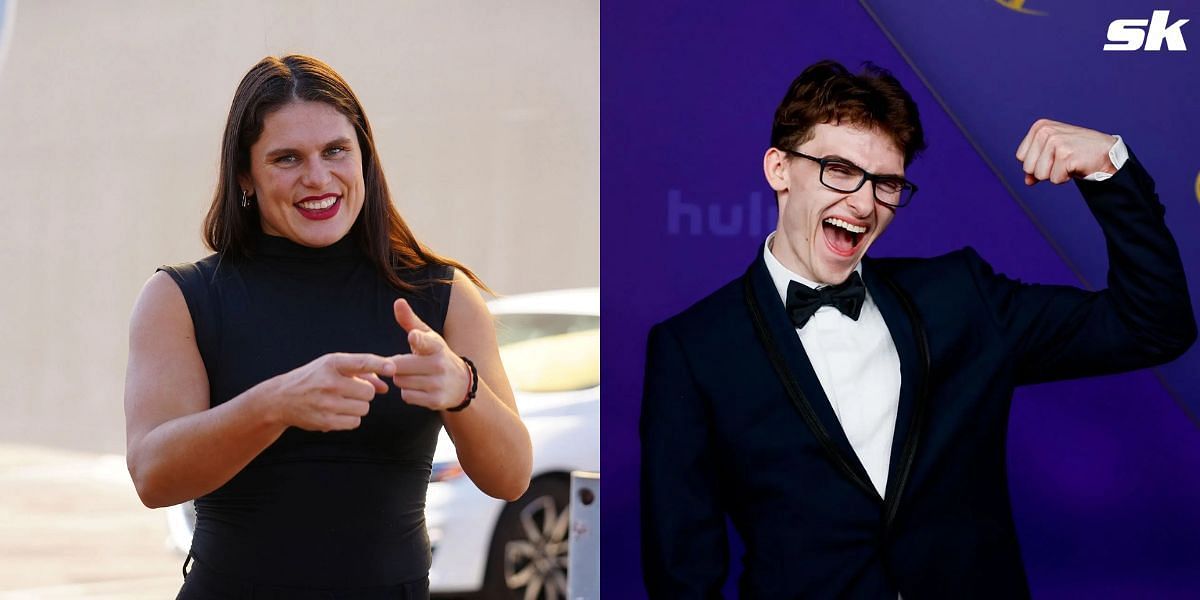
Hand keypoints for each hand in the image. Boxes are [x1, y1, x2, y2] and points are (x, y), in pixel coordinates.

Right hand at [270, 353, 395, 431]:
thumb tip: (385, 388)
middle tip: (350, 391)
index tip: (392, 368)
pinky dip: (351, 418)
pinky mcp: (325, 421)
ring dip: (358, 406)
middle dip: (364, 393)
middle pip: (368, 393)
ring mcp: (327, 403)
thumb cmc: (314, 378)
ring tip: (342, 401)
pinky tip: (337, 411)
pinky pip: (355, 422)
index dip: (379, 364)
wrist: (282, 398)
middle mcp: (329, 382)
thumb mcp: (333, 367)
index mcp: (332, 363)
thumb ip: (362, 373)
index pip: (361, 362)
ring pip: (364, 408)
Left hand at [390, 298, 469, 410]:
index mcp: (436, 346)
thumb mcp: (428, 336)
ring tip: (414, 376)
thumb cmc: (436, 355)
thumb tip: (398, 301)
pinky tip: (419, 388)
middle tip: (406, 365)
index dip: (417, 339)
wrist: (462, 384)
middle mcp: (439, 364)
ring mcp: (438, 383)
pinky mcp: (435, 400)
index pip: (425, 342)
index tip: (412, 336)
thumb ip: (410, 320)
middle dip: (397, 366)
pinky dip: (408, 393)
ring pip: (400, 382)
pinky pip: (406, 396)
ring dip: (402, 380)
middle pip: (398, 366)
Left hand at [1015, 119, 1116, 185]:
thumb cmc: (1077, 152)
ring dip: (1055, 174)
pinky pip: (1055, 179)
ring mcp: (1055, 142)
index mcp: (1039, 127)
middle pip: (1028, 167)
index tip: (1053, 156)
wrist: (1106, 152)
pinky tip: (1075, 166)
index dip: (1036, 163)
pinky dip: (1065, 177)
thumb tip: (1027, 181)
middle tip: (1062, 160)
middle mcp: (1045, 131)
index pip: (1020, 157)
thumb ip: (1036, 164)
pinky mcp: (1066, 154)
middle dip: (1045, 170)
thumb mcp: (1052, 153)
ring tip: (1068, 162)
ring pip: (1040, 175)